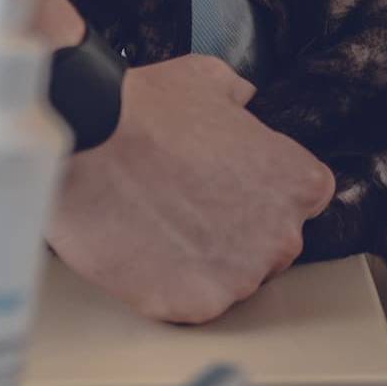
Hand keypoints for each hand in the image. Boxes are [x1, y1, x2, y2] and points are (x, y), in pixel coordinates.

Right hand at [49, 55, 334, 322]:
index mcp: (297, 183)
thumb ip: (237, 97)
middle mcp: (281, 237)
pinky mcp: (196, 306)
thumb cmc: (143, 113)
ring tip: (159, 228)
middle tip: (186, 208)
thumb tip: (239, 99)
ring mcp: (240, 278)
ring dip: (203, 262)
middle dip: (235, 233)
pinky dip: (170, 285)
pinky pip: (191, 304)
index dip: (259, 195)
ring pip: (231, 281)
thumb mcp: (206, 78)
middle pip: (270, 248)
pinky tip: (144, 252)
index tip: (227, 189)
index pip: (300, 203)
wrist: (86, 146)